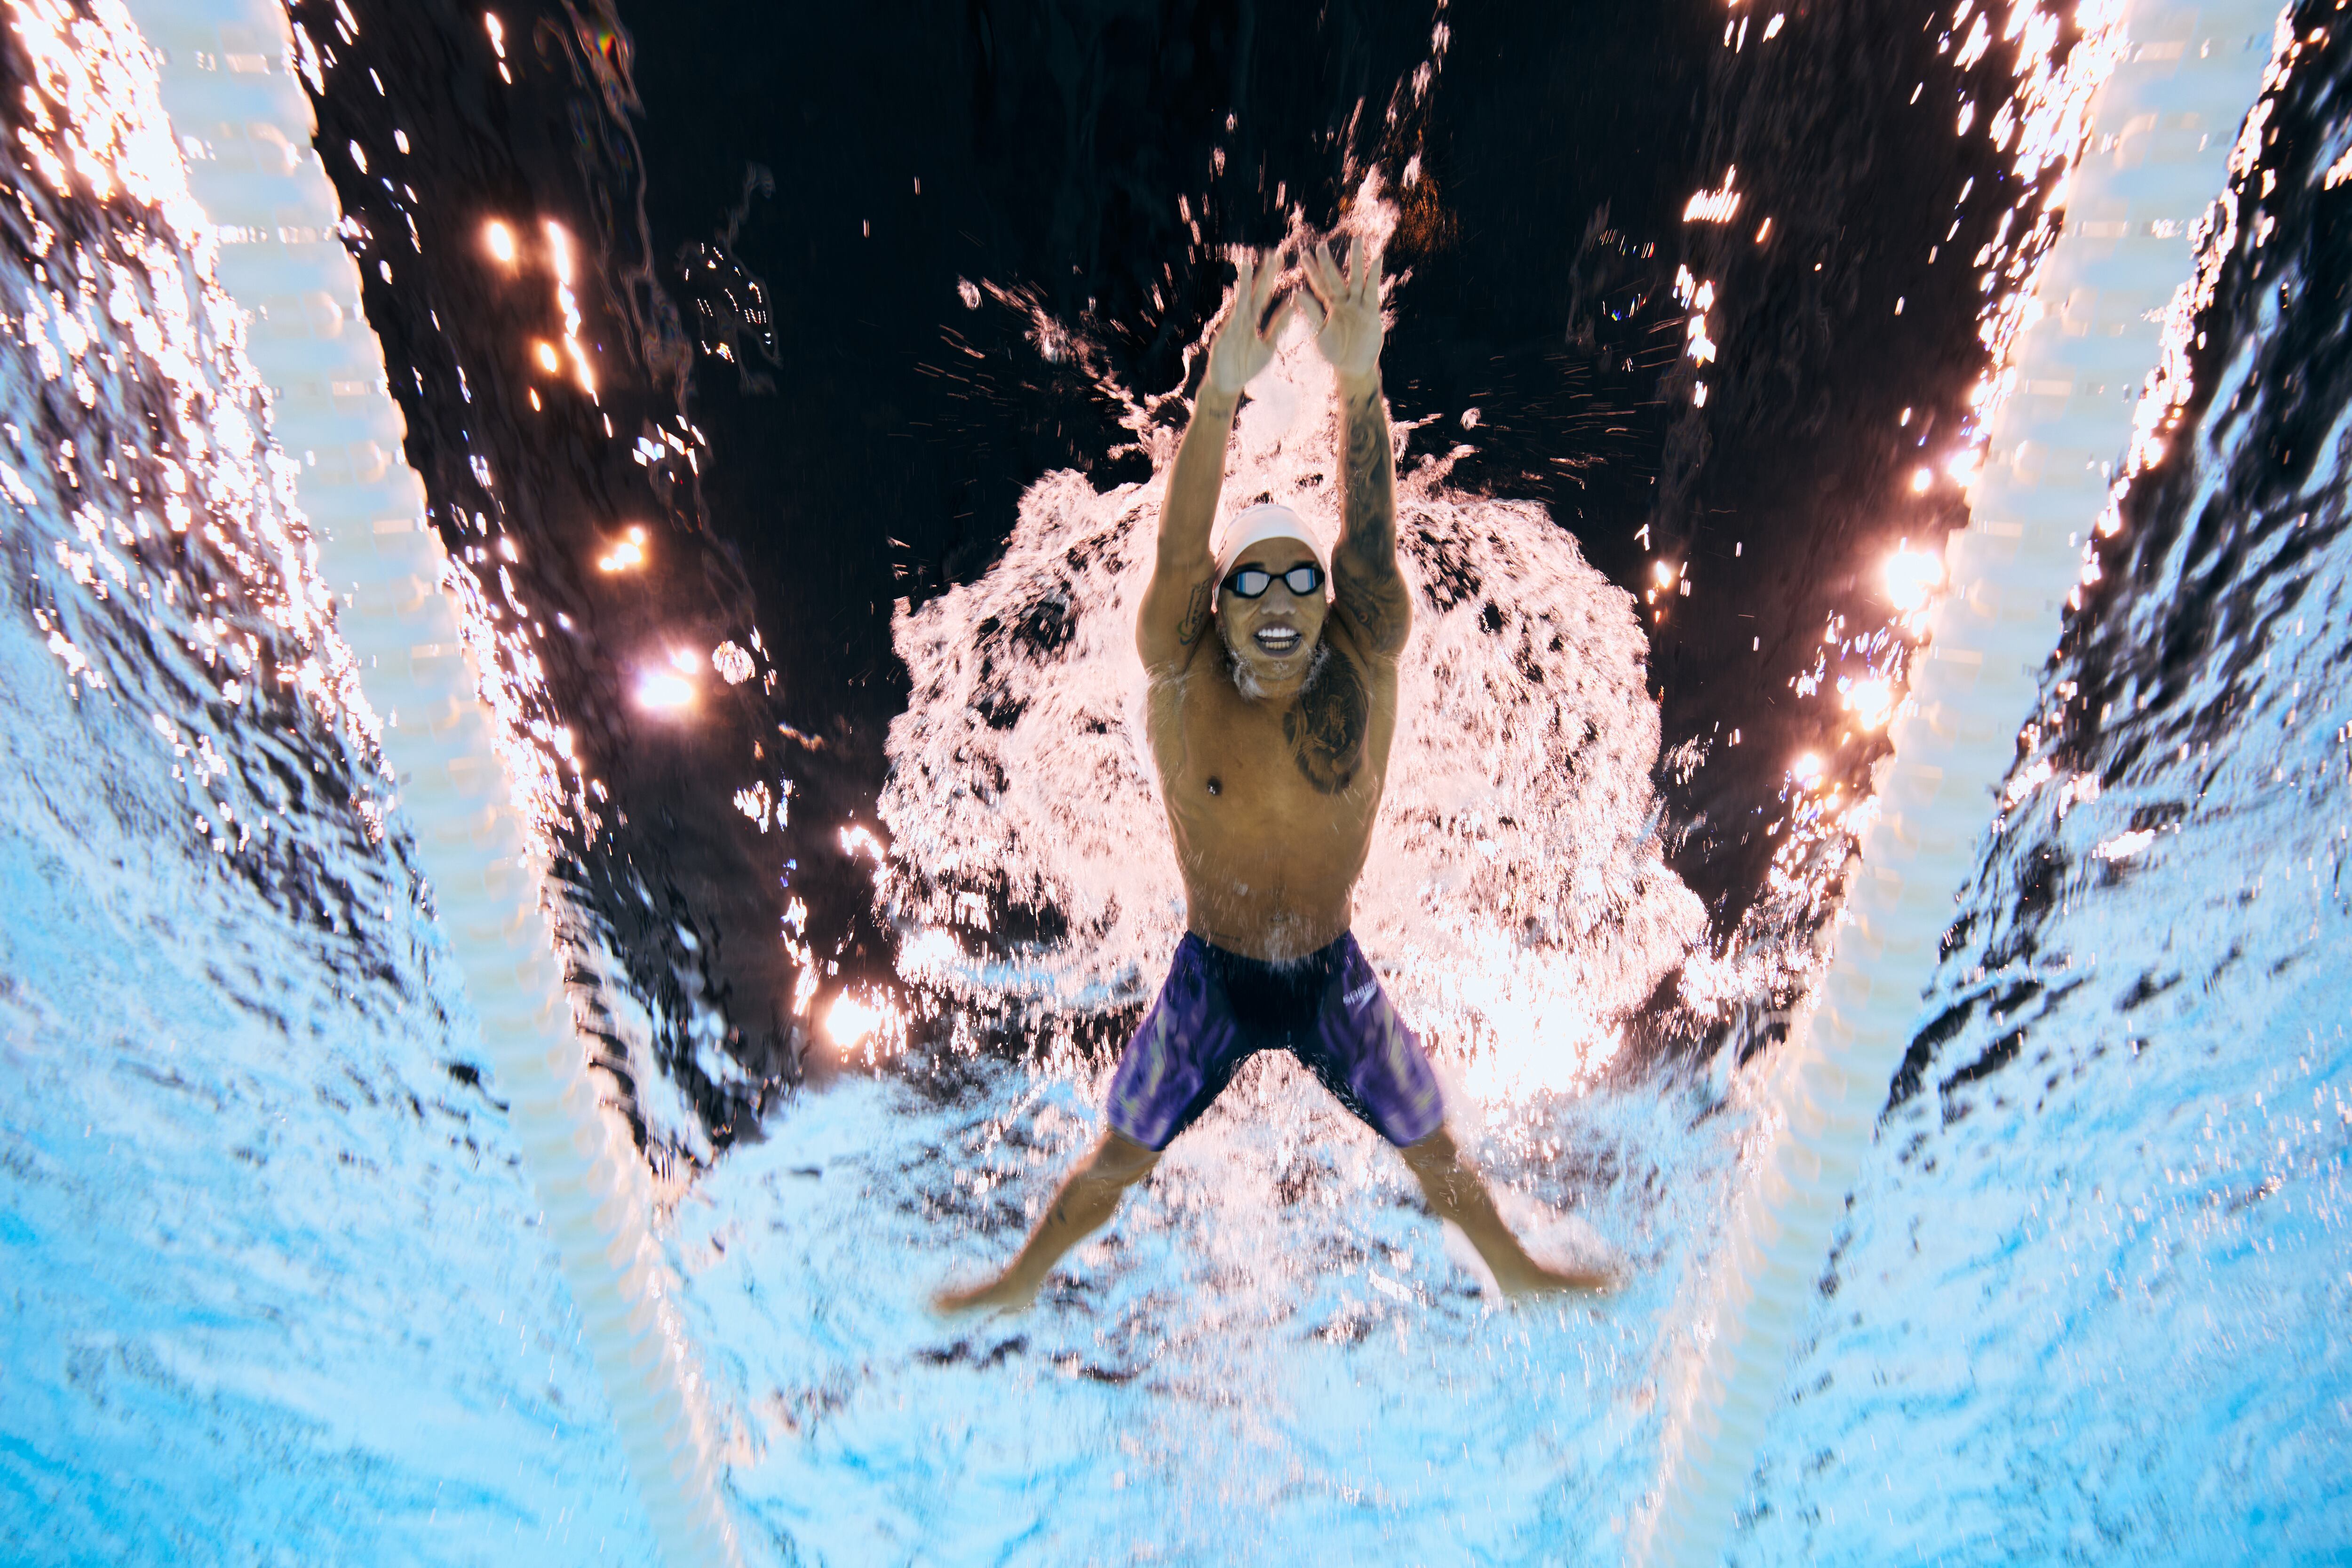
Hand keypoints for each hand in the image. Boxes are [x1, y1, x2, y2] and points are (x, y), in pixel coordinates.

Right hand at [1203, 250, 1292, 398]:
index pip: (1264, 294)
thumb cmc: (1246, 366)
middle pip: (1255, 291)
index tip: (1280, 258)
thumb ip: (1278, 327)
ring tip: (1248, 262)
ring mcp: (1233, 326)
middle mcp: (1243, 318)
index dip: (1271, 277)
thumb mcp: (1268, 346)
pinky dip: (1239, 307)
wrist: (1228, 385)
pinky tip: (1243, 294)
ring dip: (1245, 282)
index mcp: (1253, 320)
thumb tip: (1291, 305)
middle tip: (1272, 252)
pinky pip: (1235, 321)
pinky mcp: (1226, 336)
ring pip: (1242, 300)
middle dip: (1263, 273)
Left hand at [1302, 235, 1384, 387]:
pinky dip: (1374, 276)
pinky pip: (1371, 291)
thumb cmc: (1335, 352)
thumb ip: (1311, 312)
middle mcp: (1343, 302)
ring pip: (1356, 279)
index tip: (1303, 254)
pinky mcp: (1370, 312)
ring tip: (1357, 240)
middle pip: (1335, 278)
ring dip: (1356, 260)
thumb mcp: (1319, 332)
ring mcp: (1357, 305)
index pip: (1319, 285)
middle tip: (1321, 244)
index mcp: (1329, 307)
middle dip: (1329, 262)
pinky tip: (1377, 259)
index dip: (1312, 270)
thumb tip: (1295, 292)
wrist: (1353, 368)